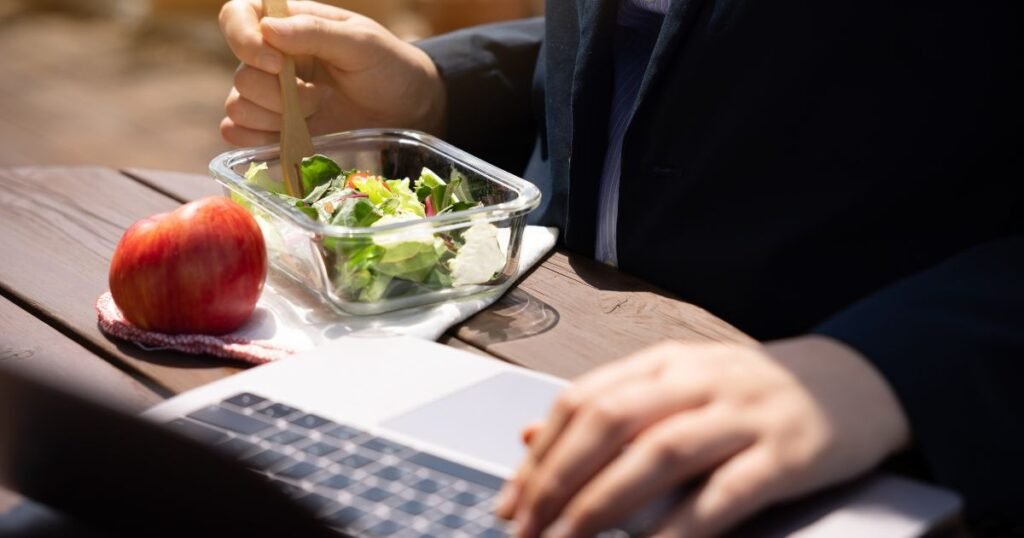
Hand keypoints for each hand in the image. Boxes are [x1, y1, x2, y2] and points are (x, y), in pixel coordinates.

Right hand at [218, 0, 445, 145]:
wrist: (408, 109)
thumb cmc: (388, 66)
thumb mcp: (361, 42)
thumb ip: (316, 32)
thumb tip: (268, 29)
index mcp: (287, 25)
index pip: (237, 17)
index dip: (244, 39)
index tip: (276, 64)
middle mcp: (271, 59)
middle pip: (241, 75)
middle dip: (276, 94)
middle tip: (319, 97)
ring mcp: (272, 97)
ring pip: (239, 107)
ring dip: (275, 118)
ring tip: (316, 114)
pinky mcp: (277, 130)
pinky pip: (240, 135)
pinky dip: (256, 140)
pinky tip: (288, 138)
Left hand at [497, 336, 909, 537]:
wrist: (854, 381)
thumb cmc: (751, 392)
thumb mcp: (678, 386)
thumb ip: (610, 408)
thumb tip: (532, 439)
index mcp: (666, 363)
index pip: (584, 399)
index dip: (541, 453)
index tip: (511, 500)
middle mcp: (699, 381)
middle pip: (610, 422)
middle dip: (558, 480)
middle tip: (526, 528)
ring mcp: (744, 415)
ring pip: (659, 454)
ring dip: (603, 504)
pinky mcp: (786, 455)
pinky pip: (725, 494)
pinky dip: (681, 526)